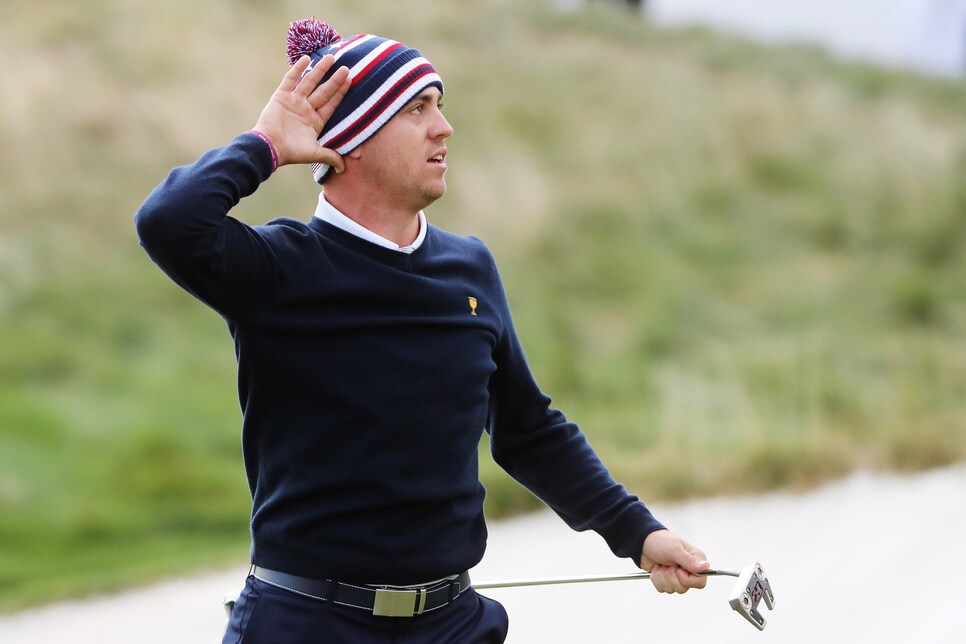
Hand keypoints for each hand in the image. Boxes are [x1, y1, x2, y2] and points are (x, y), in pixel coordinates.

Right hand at [251, 54, 350, 169]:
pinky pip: (290, 79)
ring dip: (320, 70)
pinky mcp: (281, 96)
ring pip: (310, 82)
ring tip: (331, 57)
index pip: (332, 104)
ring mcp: (294, 102)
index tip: (350, 80)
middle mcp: (306, 110)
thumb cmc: (291, 152)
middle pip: (324, 91)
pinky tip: (306, 58)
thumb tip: (344, 169)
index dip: (341, 92)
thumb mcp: (314, 153)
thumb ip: (330, 156)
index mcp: (315, 121)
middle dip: (335, 80)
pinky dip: (298, 69)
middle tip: (347, 67)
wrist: (269, 147)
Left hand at [640, 530, 709, 593]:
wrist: (643, 543)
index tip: (678, 570)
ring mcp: (678, 576)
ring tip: (661, 564)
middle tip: (667, 564)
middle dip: (671, 576)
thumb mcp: (674, 549)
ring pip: (673, 589)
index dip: (687, 579)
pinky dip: (656, 579)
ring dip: (662, 577)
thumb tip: (705, 567)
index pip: (700, 582)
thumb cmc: (660, 541)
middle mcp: (689, 570)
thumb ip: (689, 560)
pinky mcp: (667, 580)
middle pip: (684, 588)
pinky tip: (656, 568)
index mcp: (696, 561)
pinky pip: (663, 589)